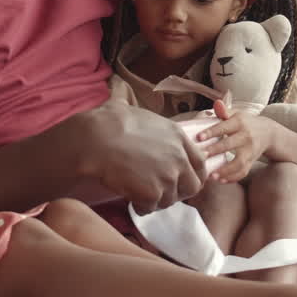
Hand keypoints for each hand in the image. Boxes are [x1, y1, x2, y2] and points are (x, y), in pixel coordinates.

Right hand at [75, 101, 206, 213]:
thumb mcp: (127, 107)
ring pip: (170, 200)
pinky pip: (151, 207)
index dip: (192, 174)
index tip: (181, 180)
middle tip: (160, 193)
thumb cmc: (106, 123)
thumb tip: (118, 88)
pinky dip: (141, 207)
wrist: (96, 141)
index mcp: (177, 136)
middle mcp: (178, 156)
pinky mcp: (153, 192)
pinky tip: (130, 199)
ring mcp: (168, 176)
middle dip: (178, 192)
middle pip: (193, 186)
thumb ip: (132, 104)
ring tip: (139, 193)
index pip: (200, 162)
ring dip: (156, 200)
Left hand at [199, 100, 272, 182]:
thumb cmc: (245, 122)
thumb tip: (216, 103)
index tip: (199, 138)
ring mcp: (250, 151)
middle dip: (215, 151)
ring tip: (211, 175)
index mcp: (239, 123)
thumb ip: (224, 111)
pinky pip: (243, 172)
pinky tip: (221, 180)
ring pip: (239, 162)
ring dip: (225, 170)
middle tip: (201, 156)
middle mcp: (245, 137)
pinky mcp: (251, 161)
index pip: (224, 127)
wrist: (268, 132)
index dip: (211, 132)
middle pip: (229, 145)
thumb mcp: (236, 114)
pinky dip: (232, 178)